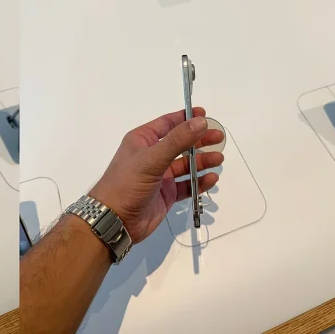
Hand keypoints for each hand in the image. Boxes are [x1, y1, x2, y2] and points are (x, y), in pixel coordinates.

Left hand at [89, 108, 223, 243]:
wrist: (115, 220)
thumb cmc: (127, 183)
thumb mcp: (152, 158)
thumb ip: (177, 140)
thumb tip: (200, 121)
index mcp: (142, 141)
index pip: (167, 123)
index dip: (186, 118)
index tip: (205, 115)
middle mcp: (151, 156)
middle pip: (180, 143)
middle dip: (199, 140)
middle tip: (219, 137)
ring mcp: (160, 176)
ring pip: (185, 164)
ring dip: (202, 161)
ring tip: (218, 159)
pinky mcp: (166, 194)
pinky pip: (187, 185)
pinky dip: (199, 182)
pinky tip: (211, 179)